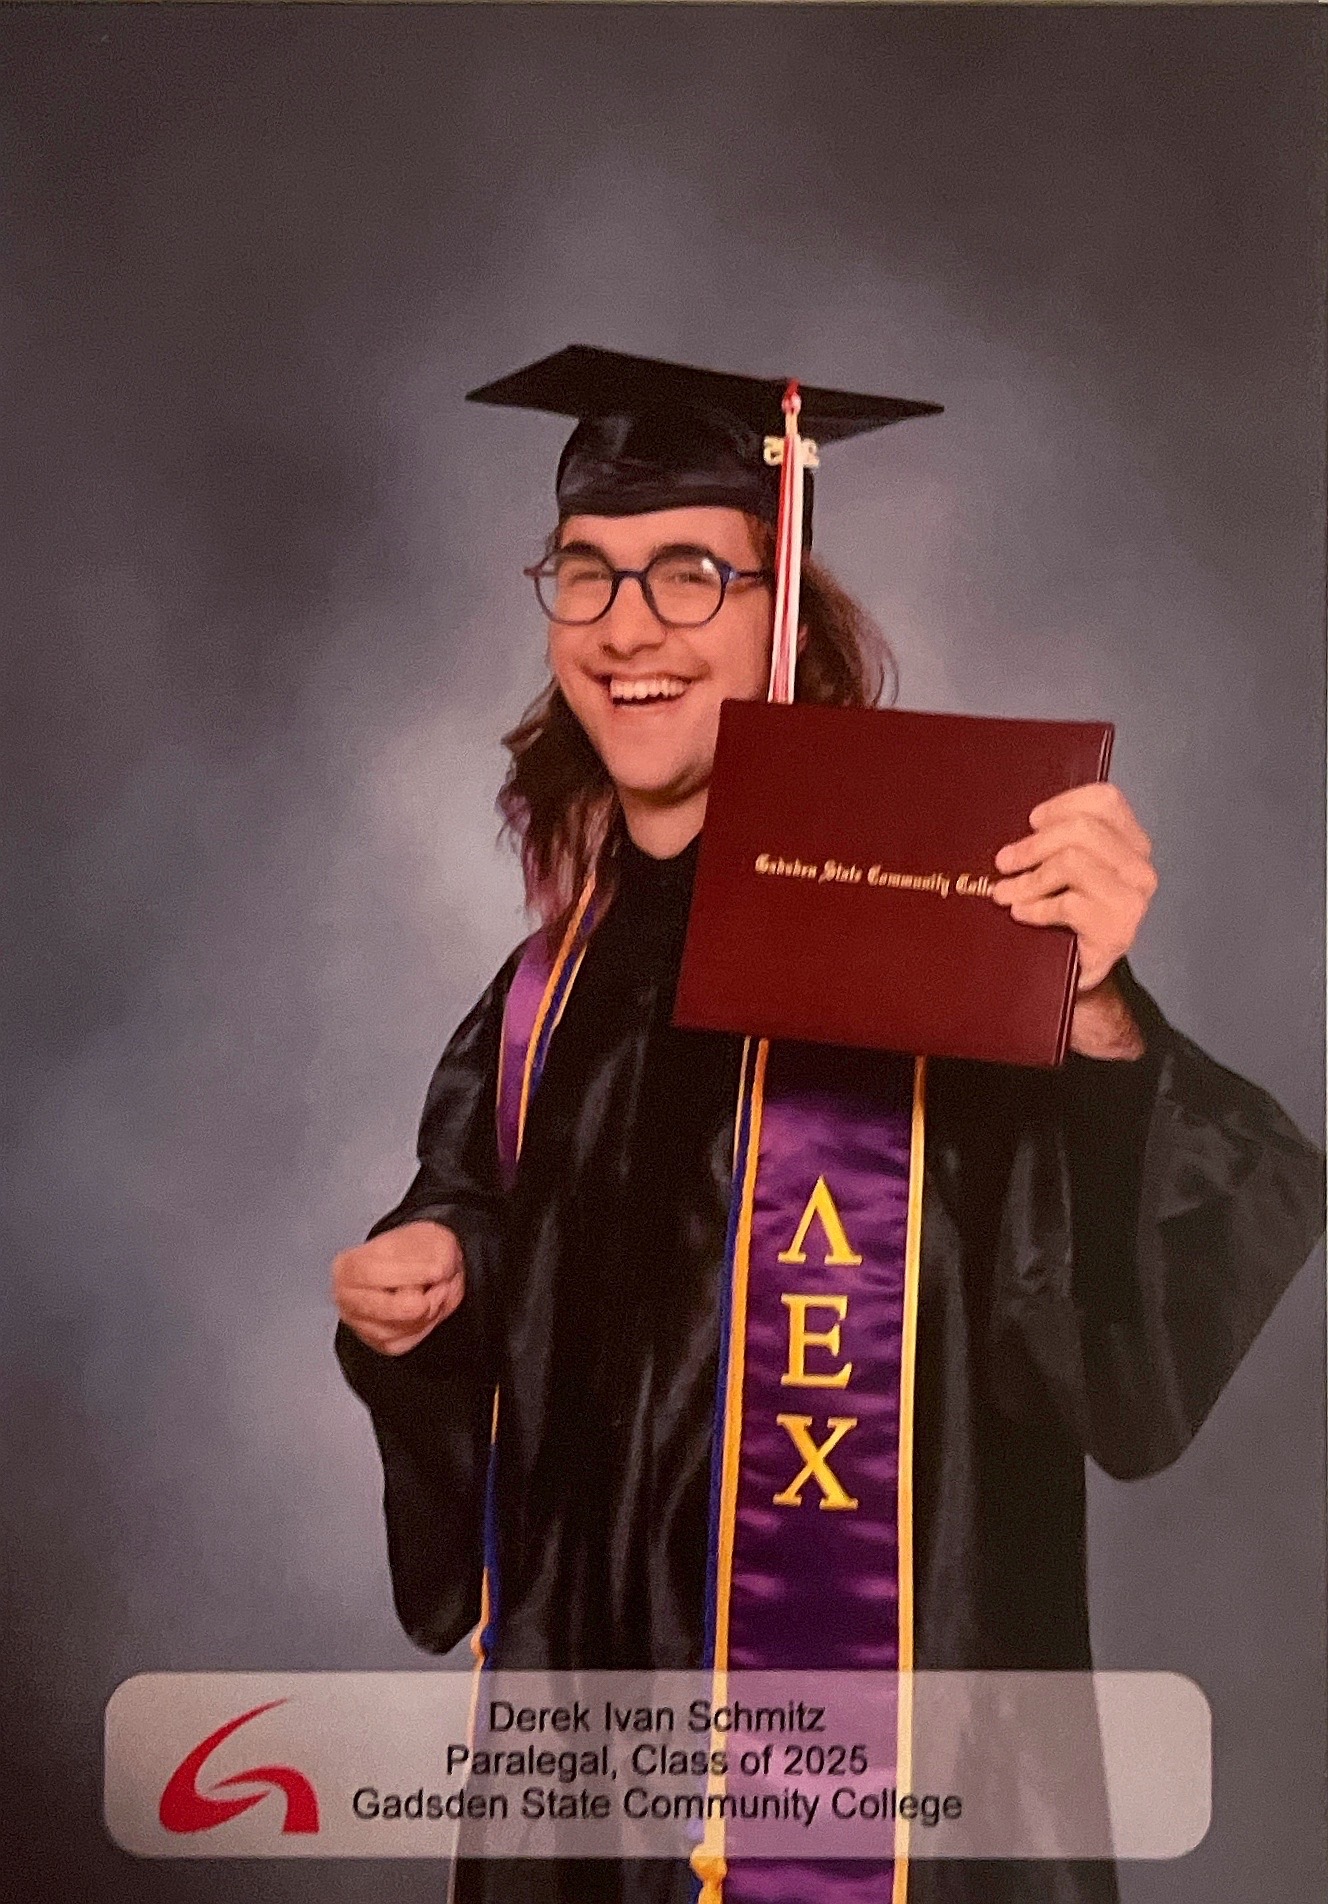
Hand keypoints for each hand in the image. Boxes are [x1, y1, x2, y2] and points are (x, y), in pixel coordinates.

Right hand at [333, 1220, 464, 1355]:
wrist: (422, 1270)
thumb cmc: (416, 1252)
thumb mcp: (430, 1238)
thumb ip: (435, 1253)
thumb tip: (440, 1271)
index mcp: (348, 1266)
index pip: (371, 1272)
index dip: (408, 1273)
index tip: (438, 1271)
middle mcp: (346, 1298)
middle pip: (385, 1309)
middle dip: (421, 1302)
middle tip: (443, 1287)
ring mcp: (359, 1323)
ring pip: (397, 1331)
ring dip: (428, 1313)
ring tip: (439, 1292)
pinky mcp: (378, 1343)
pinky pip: (404, 1342)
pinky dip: (425, 1327)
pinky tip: (430, 1308)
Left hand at [991, 782, 1157, 1057]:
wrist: (1074, 974)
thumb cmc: (1062, 917)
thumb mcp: (1062, 870)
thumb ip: (1054, 840)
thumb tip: (1013, 821)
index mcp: (1131, 844)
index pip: (1105, 800)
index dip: (1062, 804)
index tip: (1031, 821)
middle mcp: (1139, 869)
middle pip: (1083, 829)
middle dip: (1034, 844)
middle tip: (1004, 861)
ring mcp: (1132, 901)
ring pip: (1073, 862)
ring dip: (1029, 878)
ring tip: (1005, 892)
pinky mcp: (1116, 931)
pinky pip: (1067, 903)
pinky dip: (1035, 907)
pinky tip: (1021, 913)